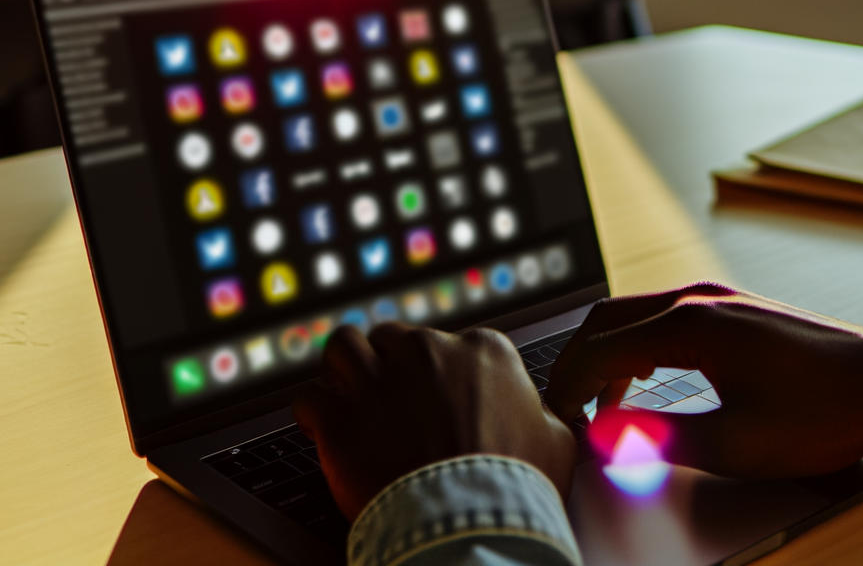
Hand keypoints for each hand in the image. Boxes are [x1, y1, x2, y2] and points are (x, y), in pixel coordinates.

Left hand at [293, 322, 577, 519]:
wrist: (469, 523)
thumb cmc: (515, 487)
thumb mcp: (552, 440)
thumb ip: (539, 413)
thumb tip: (539, 413)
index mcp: (481, 352)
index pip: (450, 343)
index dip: (439, 373)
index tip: (436, 396)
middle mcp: (428, 353)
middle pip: (395, 340)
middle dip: (390, 367)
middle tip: (390, 400)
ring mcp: (380, 380)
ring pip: (344, 346)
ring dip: (344, 368)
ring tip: (345, 391)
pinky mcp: (340, 416)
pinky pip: (309, 396)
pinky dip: (312, 412)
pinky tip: (319, 427)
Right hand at [544, 283, 862, 477]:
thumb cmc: (823, 412)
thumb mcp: (735, 444)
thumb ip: (659, 439)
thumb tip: (604, 438)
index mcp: (690, 325)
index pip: (598, 349)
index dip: (568, 389)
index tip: (557, 423)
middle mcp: (699, 299)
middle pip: (606, 319)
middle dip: (576, 364)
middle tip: (563, 410)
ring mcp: (718, 298)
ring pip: (634, 314)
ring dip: (606, 355)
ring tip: (598, 406)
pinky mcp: (734, 309)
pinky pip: (663, 316)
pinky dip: (636, 346)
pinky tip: (643, 381)